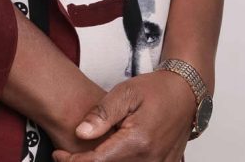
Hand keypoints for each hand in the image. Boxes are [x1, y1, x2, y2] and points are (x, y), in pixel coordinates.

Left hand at [51, 70, 196, 161]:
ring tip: (89, 153)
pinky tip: (112, 154)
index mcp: (137, 142)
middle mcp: (149, 160)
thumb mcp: (125, 92)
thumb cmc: (156, 90)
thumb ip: (102, 113)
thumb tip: (80, 132)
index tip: (59, 155)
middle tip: (69, 155)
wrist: (186, 93)